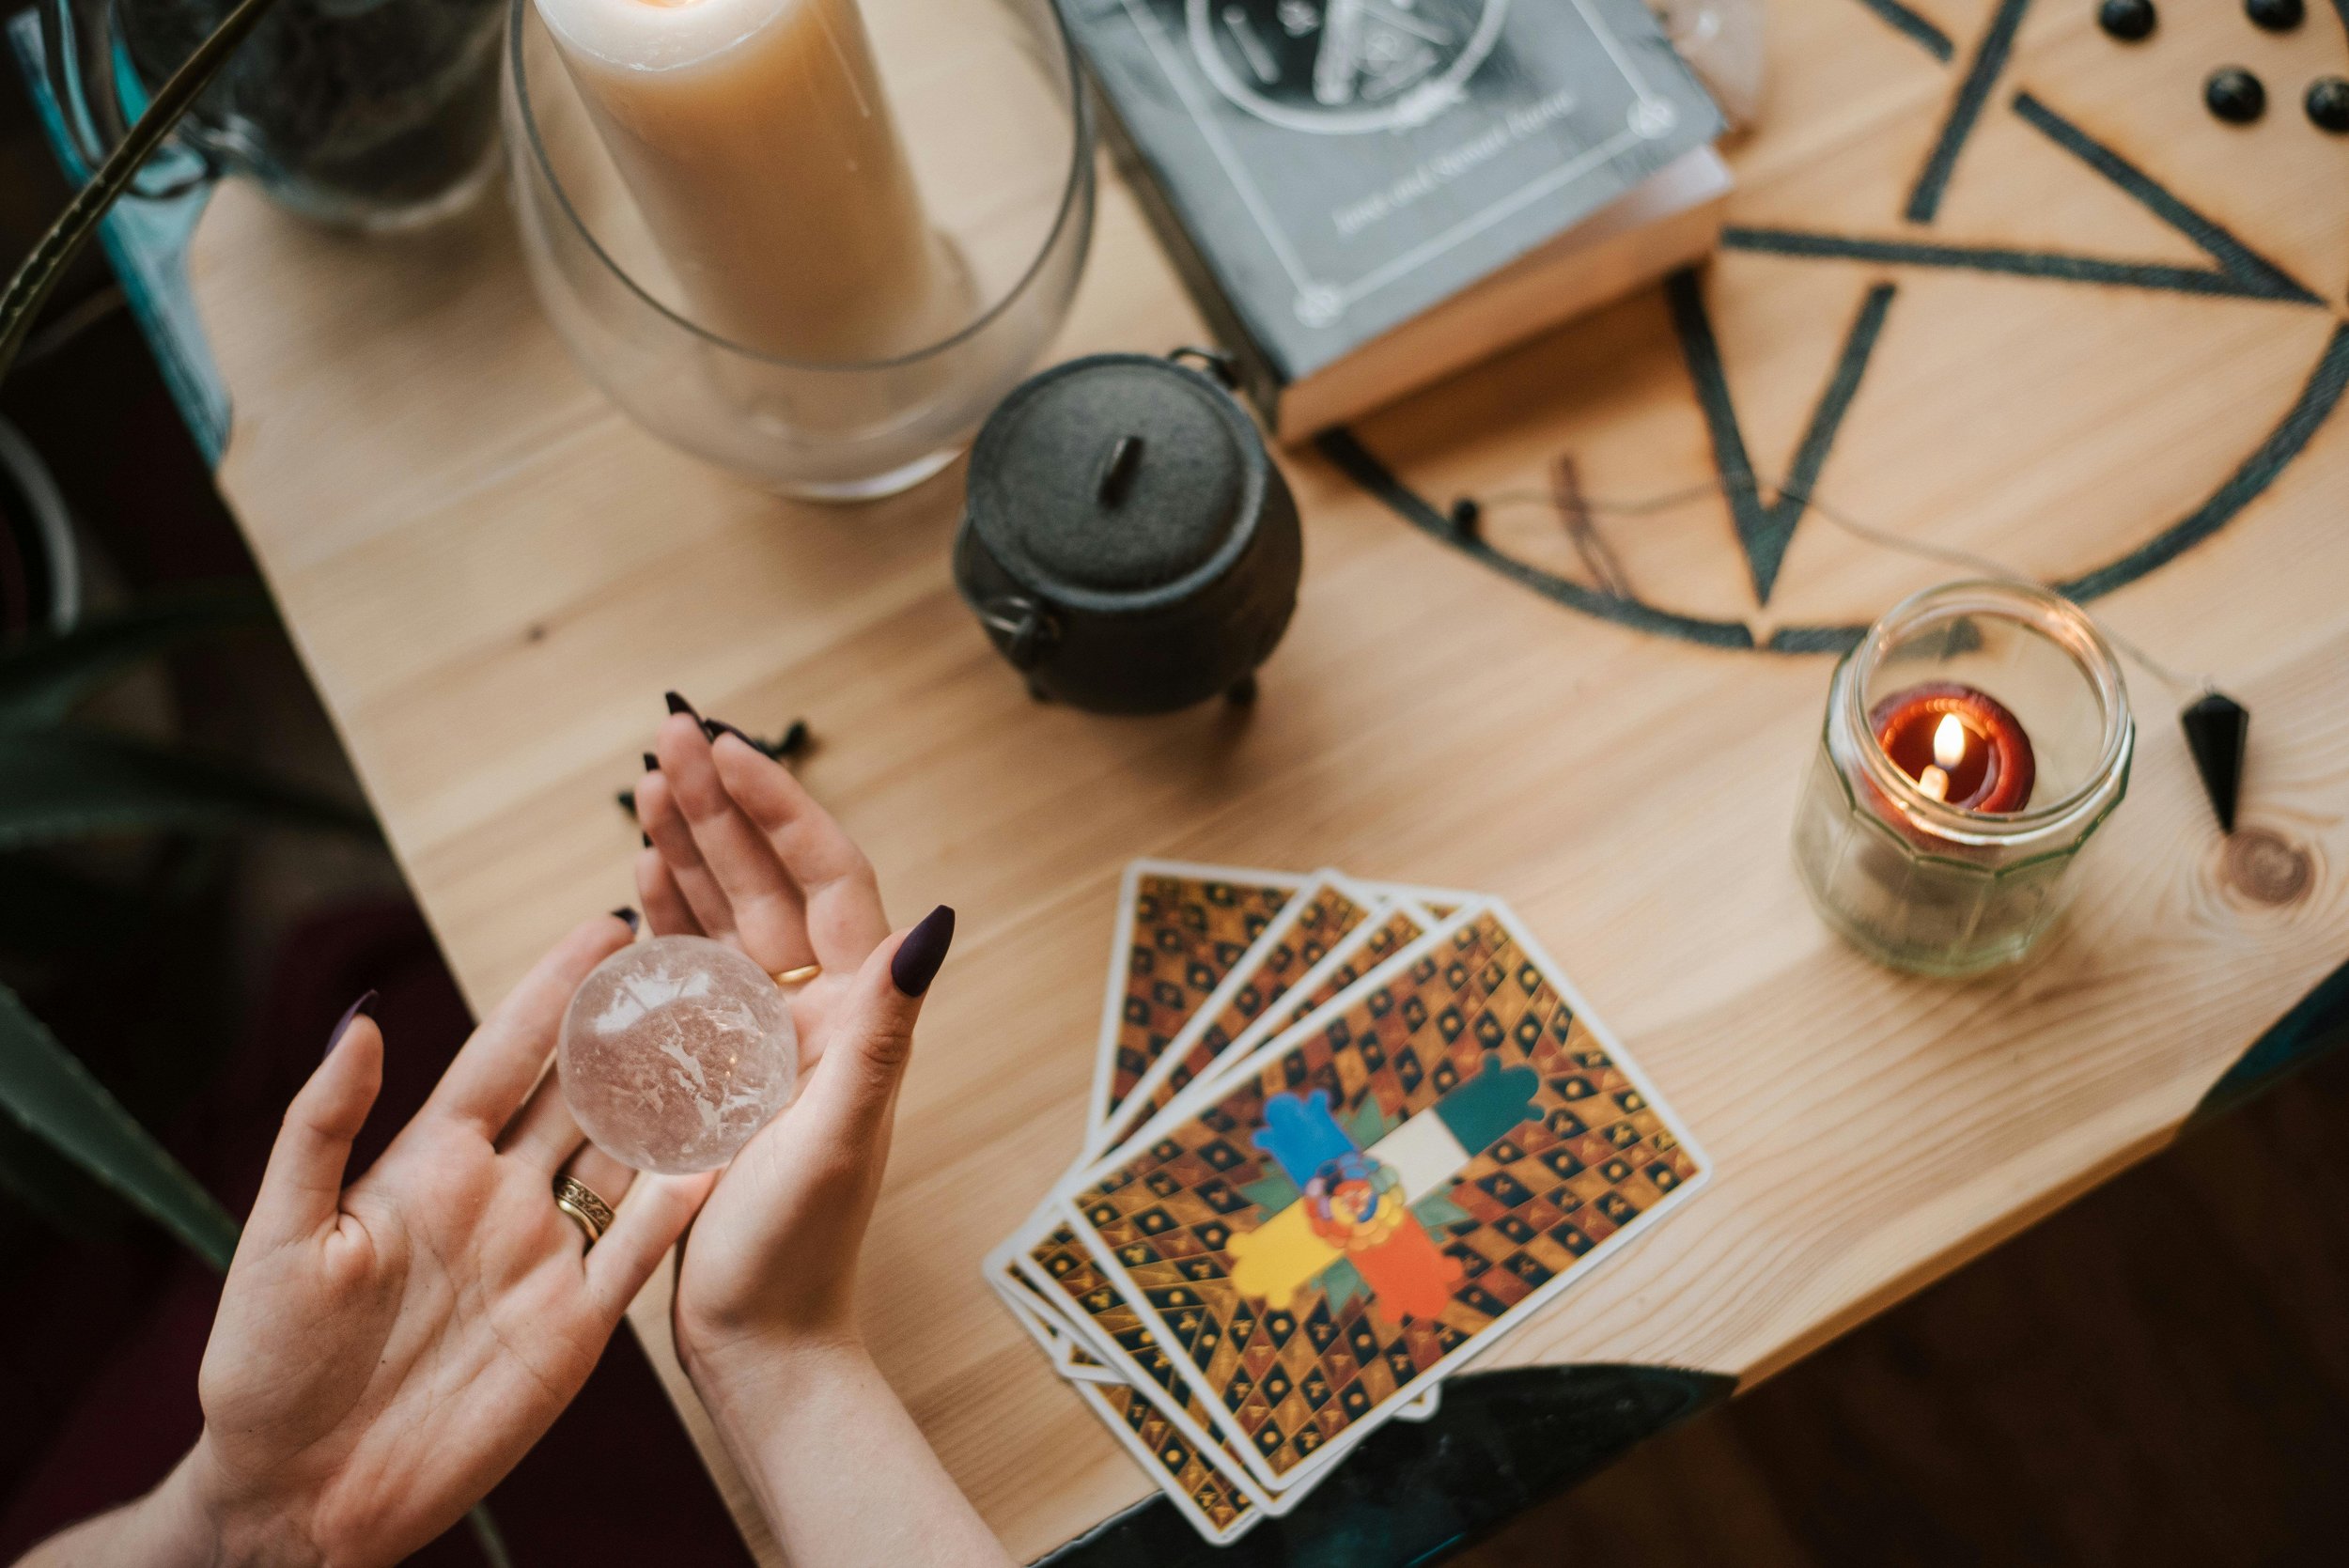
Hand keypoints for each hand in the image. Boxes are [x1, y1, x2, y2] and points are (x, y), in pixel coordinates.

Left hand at [182, 914, 712, 1567]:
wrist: (301, 1496)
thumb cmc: (263, 1366)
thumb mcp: (278, 1237)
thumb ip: (321, 1127)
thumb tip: (360, 1019)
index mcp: (429, 1162)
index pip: (507, 1052)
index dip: (557, 989)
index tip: (611, 929)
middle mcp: (498, 1195)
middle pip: (584, 1094)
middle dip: (639, 1030)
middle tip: (702, 966)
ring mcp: (542, 1256)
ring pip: (625, 1160)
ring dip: (677, 1104)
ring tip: (735, 1043)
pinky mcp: (574, 1325)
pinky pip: (639, 1252)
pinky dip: (682, 1206)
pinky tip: (724, 1159)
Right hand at [632, 706, 953, 1368]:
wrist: (758, 1340)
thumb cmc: (799, 1252)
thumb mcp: (841, 1134)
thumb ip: (883, 1028)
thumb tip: (938, 924)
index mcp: (854, 1014)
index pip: (824, 878)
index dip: (778, 806)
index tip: (727, 746)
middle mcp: (814, 1012)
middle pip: (767, 880)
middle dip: (720, 805)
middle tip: (669, 735)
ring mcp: (762, 1036)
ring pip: (724, 914)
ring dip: (688, 847)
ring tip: (646, 783)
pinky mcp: (713, 1067)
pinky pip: (689, 969)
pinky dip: (663, 916)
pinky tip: (638, 873)